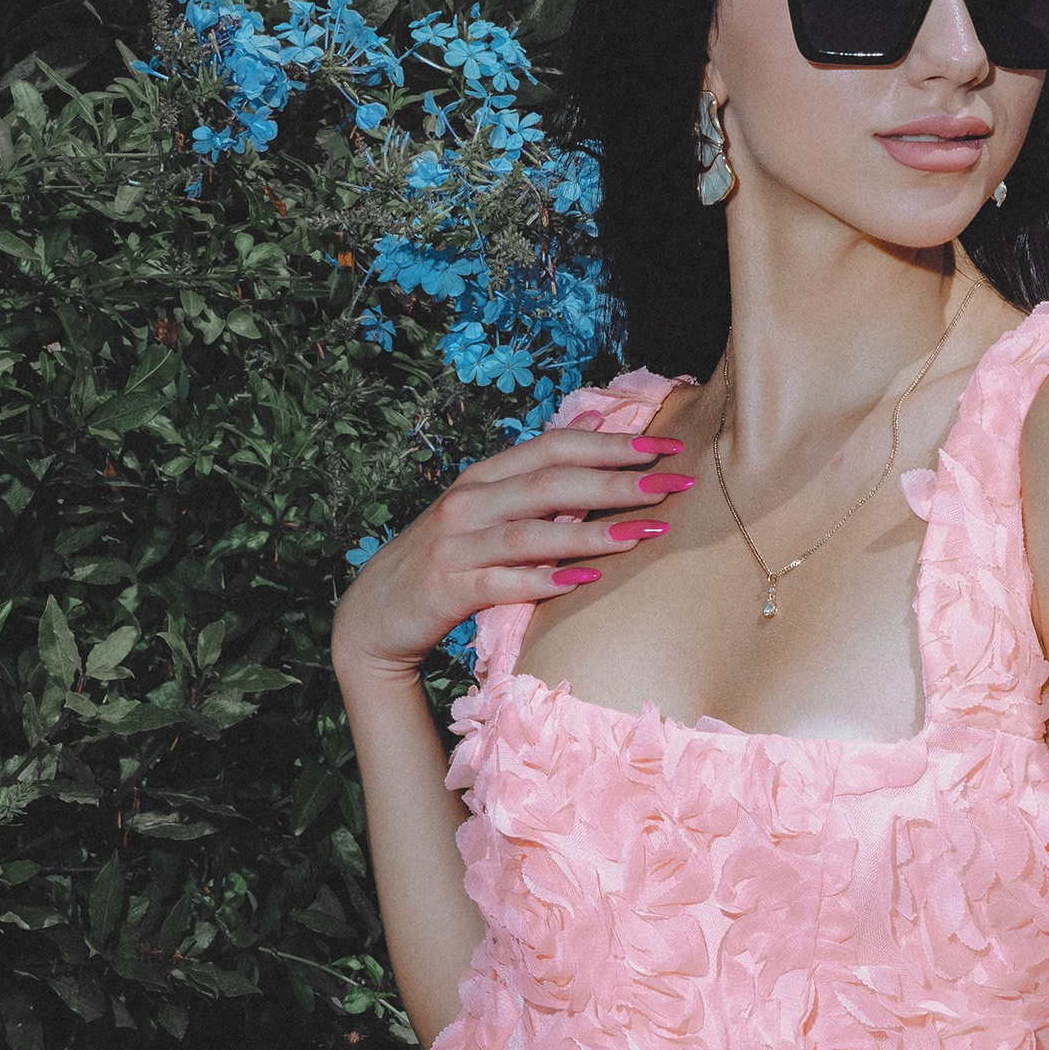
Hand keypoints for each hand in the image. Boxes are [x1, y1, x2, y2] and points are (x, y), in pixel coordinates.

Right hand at [330, 416, 695, 688]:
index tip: (668, 447)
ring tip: (646, 532)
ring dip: (593, 531)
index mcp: (485, 476)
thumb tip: (599, 433)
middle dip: (618, 480)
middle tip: (675, 485)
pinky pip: (503, 583)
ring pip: (532, 531)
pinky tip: (585, 581)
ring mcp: (455, 544)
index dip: (612, 443)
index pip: (555, 447)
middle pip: (551, 482)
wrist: (374, 616)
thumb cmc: (445, 561)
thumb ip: (536, 480)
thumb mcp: (485, 511)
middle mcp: (469, 501)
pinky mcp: (446, 588)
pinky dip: (545, 580)